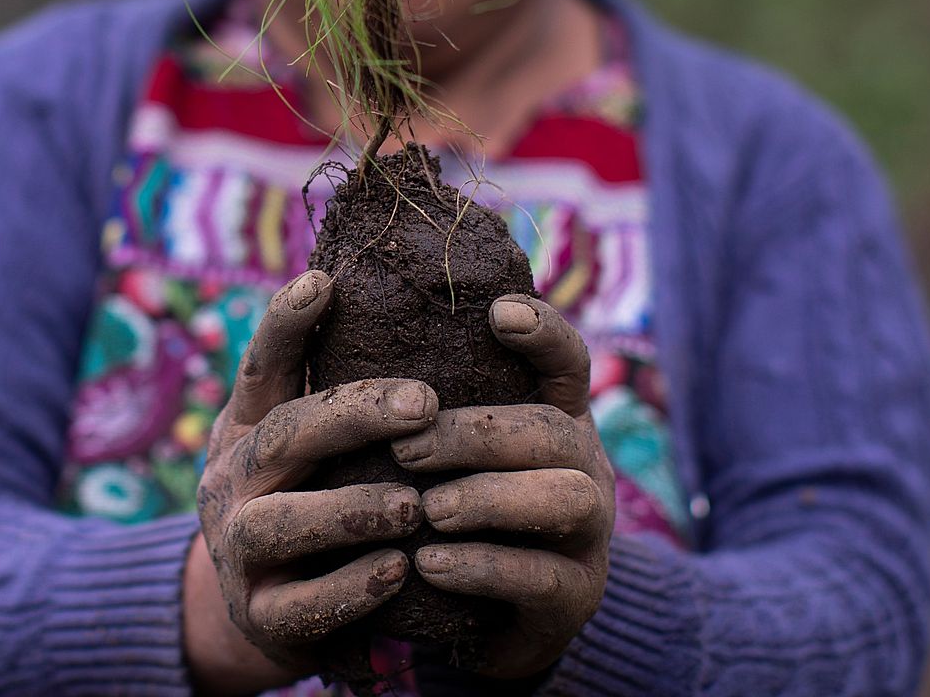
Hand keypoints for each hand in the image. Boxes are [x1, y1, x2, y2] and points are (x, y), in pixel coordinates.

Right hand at [186, 268, 438, 694]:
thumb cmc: (310, 498)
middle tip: (425, 403)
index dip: (286, 323)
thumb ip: (342, 393)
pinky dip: (350, 588)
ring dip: (352, 508)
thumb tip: (408, 306)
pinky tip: (397, 571)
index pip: (263, 366)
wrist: (270, 611)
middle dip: (354, 415)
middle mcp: (233, 479)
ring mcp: (238, 549)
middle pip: (284, 434)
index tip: (322, 282)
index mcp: (248, 426)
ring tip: (413, 504)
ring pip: (284, 522)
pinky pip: (302, 604)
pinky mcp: (260, 615)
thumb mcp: (308, 443)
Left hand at [391, 294, 614, 678]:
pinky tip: (429, 565)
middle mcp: (586, 466)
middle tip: (408, 448)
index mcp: (558, 417)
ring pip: (566, 498)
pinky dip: (482, 566)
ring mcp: (590, 534)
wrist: (491, 620)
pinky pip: (541, 577)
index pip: (567, 361)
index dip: (543, 331)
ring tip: (430, 509)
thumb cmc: (457, 510)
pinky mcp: (575, 598)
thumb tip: (339, 309)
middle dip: (477, 434)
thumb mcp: (453, 453)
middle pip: (554, 429)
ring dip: (490, 498)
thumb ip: (430, 404)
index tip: (497, 311)